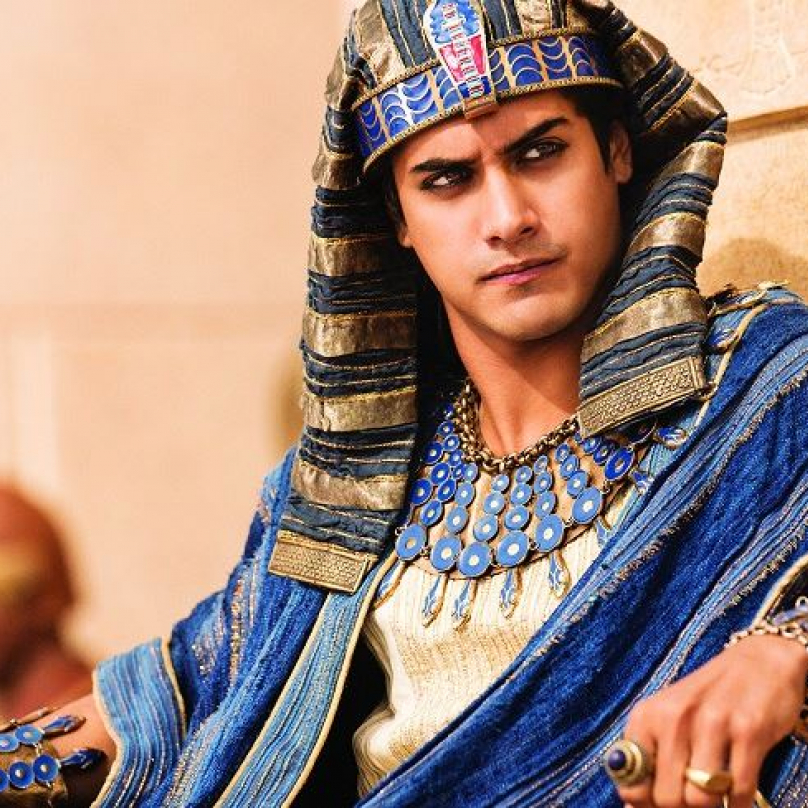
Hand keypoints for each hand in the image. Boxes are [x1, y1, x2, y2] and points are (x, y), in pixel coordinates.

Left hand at [615, 634, 807, 807]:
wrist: (758, 663)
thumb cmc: (707, 699)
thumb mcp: (668, 717)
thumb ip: (650, 758)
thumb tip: (631, 807)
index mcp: (647, 715)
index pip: (630, 780)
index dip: (644, 804)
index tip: (658, 804)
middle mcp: (674, 716)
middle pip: (666, 798)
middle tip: (694, 800)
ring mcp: (711, 723)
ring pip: (700, 800)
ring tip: (716, 797)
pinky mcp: (749, 731)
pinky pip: (739, 792)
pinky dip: (739, 806)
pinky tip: (738, 797)